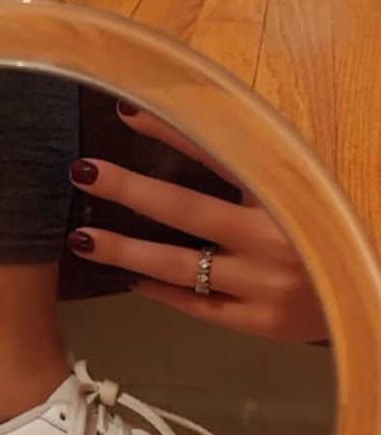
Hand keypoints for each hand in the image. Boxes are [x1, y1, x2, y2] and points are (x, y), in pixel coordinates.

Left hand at [66, 102, 327, 341]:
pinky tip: (127, 279)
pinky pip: (197, 307)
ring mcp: (264, 286)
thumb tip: (204, 129)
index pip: (218, 153)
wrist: (378, 295)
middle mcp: (275, 239)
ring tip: (83, 238)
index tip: (126, 110)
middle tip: (82, 172)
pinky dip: (160, 291)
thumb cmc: (340, 232)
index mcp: (290, 194)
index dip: (170, 131)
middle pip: (185, 210)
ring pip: (180, 266)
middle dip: (128, 189)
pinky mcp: (259, 323)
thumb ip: (263, 169)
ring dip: (127, 251)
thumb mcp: (310, 190)